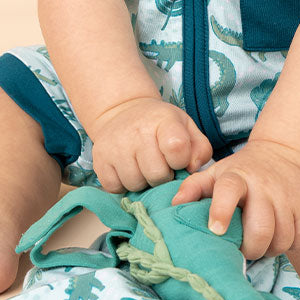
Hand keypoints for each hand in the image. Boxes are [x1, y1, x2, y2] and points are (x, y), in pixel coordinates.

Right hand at [89, 96, 213, 193]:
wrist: (123, 112)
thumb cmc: (160, 125)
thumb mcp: (186, 127)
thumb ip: (200, 149)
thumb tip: (193, 169)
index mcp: (163, 120)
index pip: (177, 148)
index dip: (180, 161)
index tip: (177, 158)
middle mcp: (136, 131)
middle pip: (157, 175)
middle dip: (163, 176)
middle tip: (160, 165)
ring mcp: (115, 146)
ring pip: (136, 184)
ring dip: (143, 182)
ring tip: (144, 167)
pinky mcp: (99, 161)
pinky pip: (116, 188)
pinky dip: (124, 185)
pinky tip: (129, 170)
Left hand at [169, 139, 299, 261]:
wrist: (283, 154)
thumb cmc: (241, 172)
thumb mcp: (216, 173)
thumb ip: (193, 187)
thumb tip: (173, 205)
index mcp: (237, 176)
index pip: (230, 190)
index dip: (222, 211)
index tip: (216, 230)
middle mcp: (264, 185)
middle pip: (261, 228)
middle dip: (250, 248)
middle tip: (243, 248)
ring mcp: (288, 196)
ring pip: (282, 239)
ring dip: (270, 249)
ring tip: (260, 242)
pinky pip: (299, 240)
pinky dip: (288, 245)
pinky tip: (278, 236)